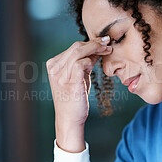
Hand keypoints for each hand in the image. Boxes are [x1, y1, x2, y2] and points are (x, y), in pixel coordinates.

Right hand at [46, 36, 111, 151]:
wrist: (69, 119)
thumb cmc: (74, 99)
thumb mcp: (79, 77)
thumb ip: (85, 63)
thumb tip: (98, 49)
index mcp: (54, 64)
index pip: (74, 48)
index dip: (90, 43)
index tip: (103, 42)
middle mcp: (54, 68)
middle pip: (76, 47)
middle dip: (94, 43)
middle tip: (108, 42)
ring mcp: (60, 74)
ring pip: (79, 52)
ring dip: (96, 48)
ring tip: (108, 49)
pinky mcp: (69, 81)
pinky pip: (81, 63)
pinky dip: (91, 60)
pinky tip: (98, 62)